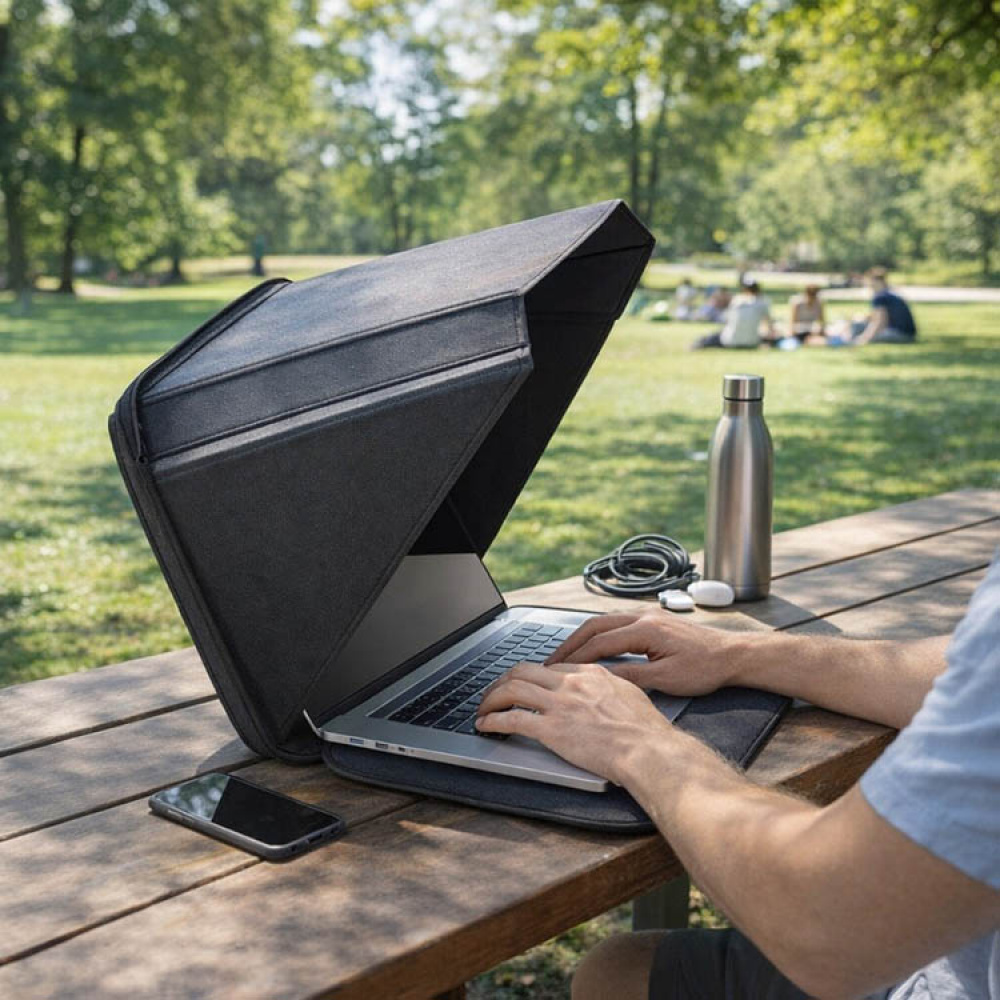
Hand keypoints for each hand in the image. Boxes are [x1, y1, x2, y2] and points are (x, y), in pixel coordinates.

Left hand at [475, 662, 674, 783]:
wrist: (648, 750)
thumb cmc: (646, 730)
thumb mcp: (629, 694)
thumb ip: (610, 687)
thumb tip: (603, 690)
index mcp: (590, 673)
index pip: (550, 667)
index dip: (532, 676)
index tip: (525, 685)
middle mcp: (571, 683)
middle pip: (524, 670)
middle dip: (503, 680)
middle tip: (495, 692)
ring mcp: (559, 705)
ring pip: (511, 688)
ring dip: (491, 697)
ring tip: (483, 707)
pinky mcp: (551, 730)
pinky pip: (511, 719)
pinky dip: (493, 720)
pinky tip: (486, 725)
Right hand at [545, 611, 748, 696]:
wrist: (734, 654)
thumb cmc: (706, 669)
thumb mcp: (667, 680)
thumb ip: (631, 677)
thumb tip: (601, 679)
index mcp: (645, 629)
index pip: (599, 643)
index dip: (575, 658)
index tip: (556, 670)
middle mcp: (643, 616)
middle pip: (595, 625)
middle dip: (570, 643)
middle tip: (550, 660)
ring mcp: (648, 615)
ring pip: (604, 621)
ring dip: (582, 636)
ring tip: (565, 654)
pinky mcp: (653, 619)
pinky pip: (617, 622)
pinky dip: (599, 633)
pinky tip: (592, 645)